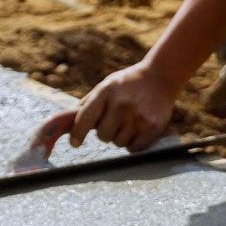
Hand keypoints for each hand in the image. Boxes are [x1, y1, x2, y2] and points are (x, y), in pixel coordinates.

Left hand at [32, 63, 181, 156]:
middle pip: (103, 135)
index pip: (85, 118)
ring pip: (118, 143)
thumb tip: (64, 124)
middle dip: (105, 133)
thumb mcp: (107, 86)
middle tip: (114, 123)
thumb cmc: (127, 84)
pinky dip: (133, 144)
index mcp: (106, 92)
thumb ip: (89, 104)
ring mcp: (137, 116)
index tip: (75, 143)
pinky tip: (138, 130)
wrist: (161, 77)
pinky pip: (134, 148)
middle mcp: (121, 104)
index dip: (78, 133)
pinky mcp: (152, 127)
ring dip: (120, 138)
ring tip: (129, 123)